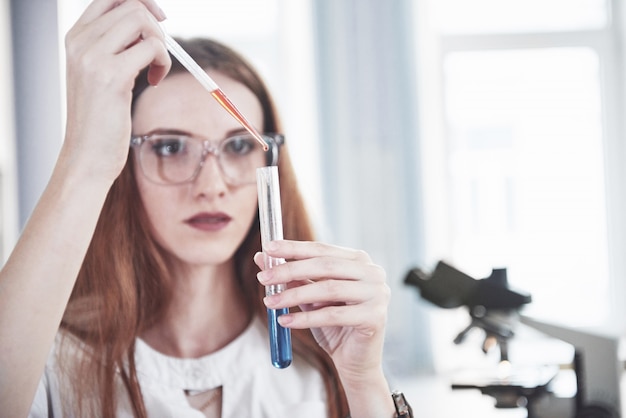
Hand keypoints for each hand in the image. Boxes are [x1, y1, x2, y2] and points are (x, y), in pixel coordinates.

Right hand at [62, 0, 170, 181]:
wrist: (87, 155)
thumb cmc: (99, 120)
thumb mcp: (100, 75)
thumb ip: (116, 47)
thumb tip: (149, 24)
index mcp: (75, 38)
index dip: (140, 2)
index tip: (159, 19)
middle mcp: (80, 42)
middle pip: (131, 6)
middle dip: (155, 28)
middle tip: (157, 57)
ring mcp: (92, 57)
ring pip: (142, 22)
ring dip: (161, 45)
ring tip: (156, 71)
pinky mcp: (111, 76)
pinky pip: (152, 48)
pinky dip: (163, 62)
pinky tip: (154, 82)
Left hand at [255, 240, 390, 383]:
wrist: (356, 360)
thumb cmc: (335, 325)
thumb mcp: (310, 297)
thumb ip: (292, 276)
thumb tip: (262, 257)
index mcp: (359, 260)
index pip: (322, 249)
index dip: (294, 248)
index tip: (268, 248)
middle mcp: (373, 272)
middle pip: (325, 266)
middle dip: (290, 270)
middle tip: (263, 278)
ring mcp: (377, 293)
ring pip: (328, 289)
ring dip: (294, 295)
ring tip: (269, 302)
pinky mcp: (374, 317)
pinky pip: (333, 315)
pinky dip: (305, 318)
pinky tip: (285, 320)